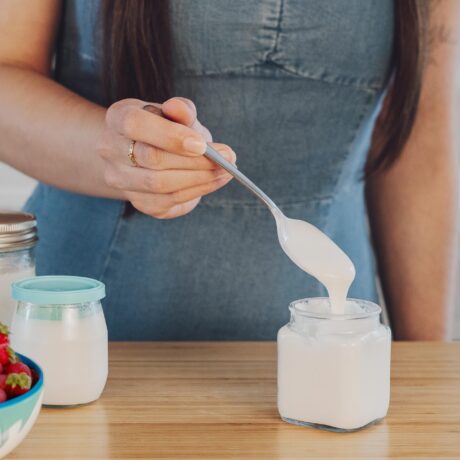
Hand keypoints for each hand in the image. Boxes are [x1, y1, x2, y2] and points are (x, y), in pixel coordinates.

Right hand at [98, 97, 235, 218]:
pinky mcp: (139, 203)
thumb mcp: (174, 114)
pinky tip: (215, 180)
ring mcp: (121, 180)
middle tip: (227, 157)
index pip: (135, 125)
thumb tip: (179, 108)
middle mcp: (110, 150)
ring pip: (160, 184)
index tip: (201, 144)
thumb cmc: (165, 129)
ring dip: (200, 178)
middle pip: (152, 159)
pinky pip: (170, 201)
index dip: (170, 136)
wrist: (146, 155)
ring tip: (226, 170)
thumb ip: (181, 110)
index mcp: (118, 119)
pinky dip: (198, 191)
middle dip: (194, 160)